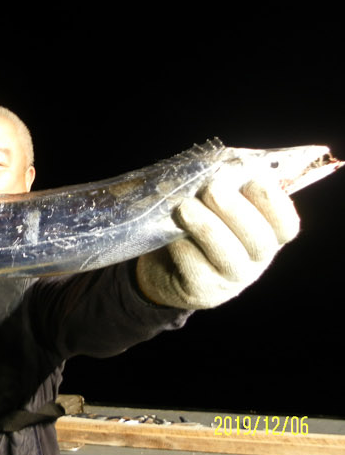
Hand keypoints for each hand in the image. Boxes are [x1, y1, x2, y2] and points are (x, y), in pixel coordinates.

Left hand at [135, 166, 299, 311]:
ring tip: (184, 208)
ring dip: (206, 227)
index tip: (251, 179)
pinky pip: (196, 270)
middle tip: (211, 189)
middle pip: (259, 240)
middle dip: (234, 210)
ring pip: (228, 257)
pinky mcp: (202, 291)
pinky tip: (174, 237)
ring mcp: (231, 279)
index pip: (286, 224)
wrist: (168, 263)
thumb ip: (230, 181)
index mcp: (268, 233)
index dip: (272, 200)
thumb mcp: (220, 200)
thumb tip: (227, 162)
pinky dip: (184, 249)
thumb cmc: (202, 219)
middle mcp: (256, 259)